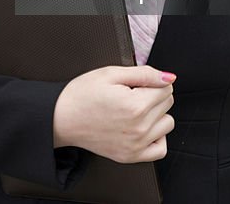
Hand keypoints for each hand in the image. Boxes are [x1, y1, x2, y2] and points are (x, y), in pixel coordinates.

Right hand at [53, 65, 175, 163]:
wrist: (60, 118)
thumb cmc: (81, 95)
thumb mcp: (110, 73)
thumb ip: (144, 73)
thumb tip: (169, 78)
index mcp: (135, 105)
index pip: (166, 88)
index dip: (150, 81)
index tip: (135, 83)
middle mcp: (139, 128)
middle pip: (168, 104)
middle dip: (153, 95)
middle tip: (130, 94)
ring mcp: (136, 145)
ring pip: (168, 124)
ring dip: (156, 115)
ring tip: (134, 110)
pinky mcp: (131, 156)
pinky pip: (161, 149)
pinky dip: (157, 137)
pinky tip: (143, 128)